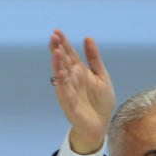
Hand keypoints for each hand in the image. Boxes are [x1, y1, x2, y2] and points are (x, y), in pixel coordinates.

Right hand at [49, 29, 115, 153]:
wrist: (101, 124)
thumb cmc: (101, 101)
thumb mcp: (102, 76)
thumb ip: (94, 58)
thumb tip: (87, 38)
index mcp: (79, 71)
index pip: (68, 54)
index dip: (63, 43)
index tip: (57, 31)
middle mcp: (71, 80)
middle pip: (62, 62)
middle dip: (57, 49)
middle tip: (53, 36)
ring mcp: (69, 92)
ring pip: (60, 75)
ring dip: (57, 64)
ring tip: (56, 51)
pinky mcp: (70, 105)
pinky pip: (65, 93)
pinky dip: (62, 84)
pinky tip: (61, 74)